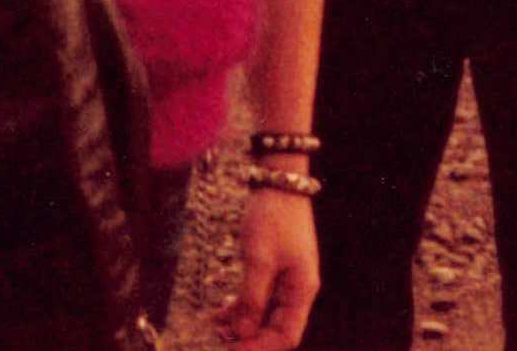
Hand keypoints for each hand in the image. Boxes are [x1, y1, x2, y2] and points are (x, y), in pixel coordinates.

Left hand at [223, 182, 317, 349]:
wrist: (278, 183)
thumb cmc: (273, 218)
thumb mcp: (259, 260)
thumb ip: (251, 300)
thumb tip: (243, 333)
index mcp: (301, 290)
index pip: (287, 337)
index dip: (260, 348)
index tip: (232, 349)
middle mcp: (297, 290)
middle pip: (275, 329)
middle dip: (248, 339)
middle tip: (219, 342)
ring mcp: (286, 280)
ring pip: (264, 316)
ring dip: (241, 325)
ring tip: (215, 329)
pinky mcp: (274, 270)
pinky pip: (258, 299)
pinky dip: (240, 308)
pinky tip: (219, 313)